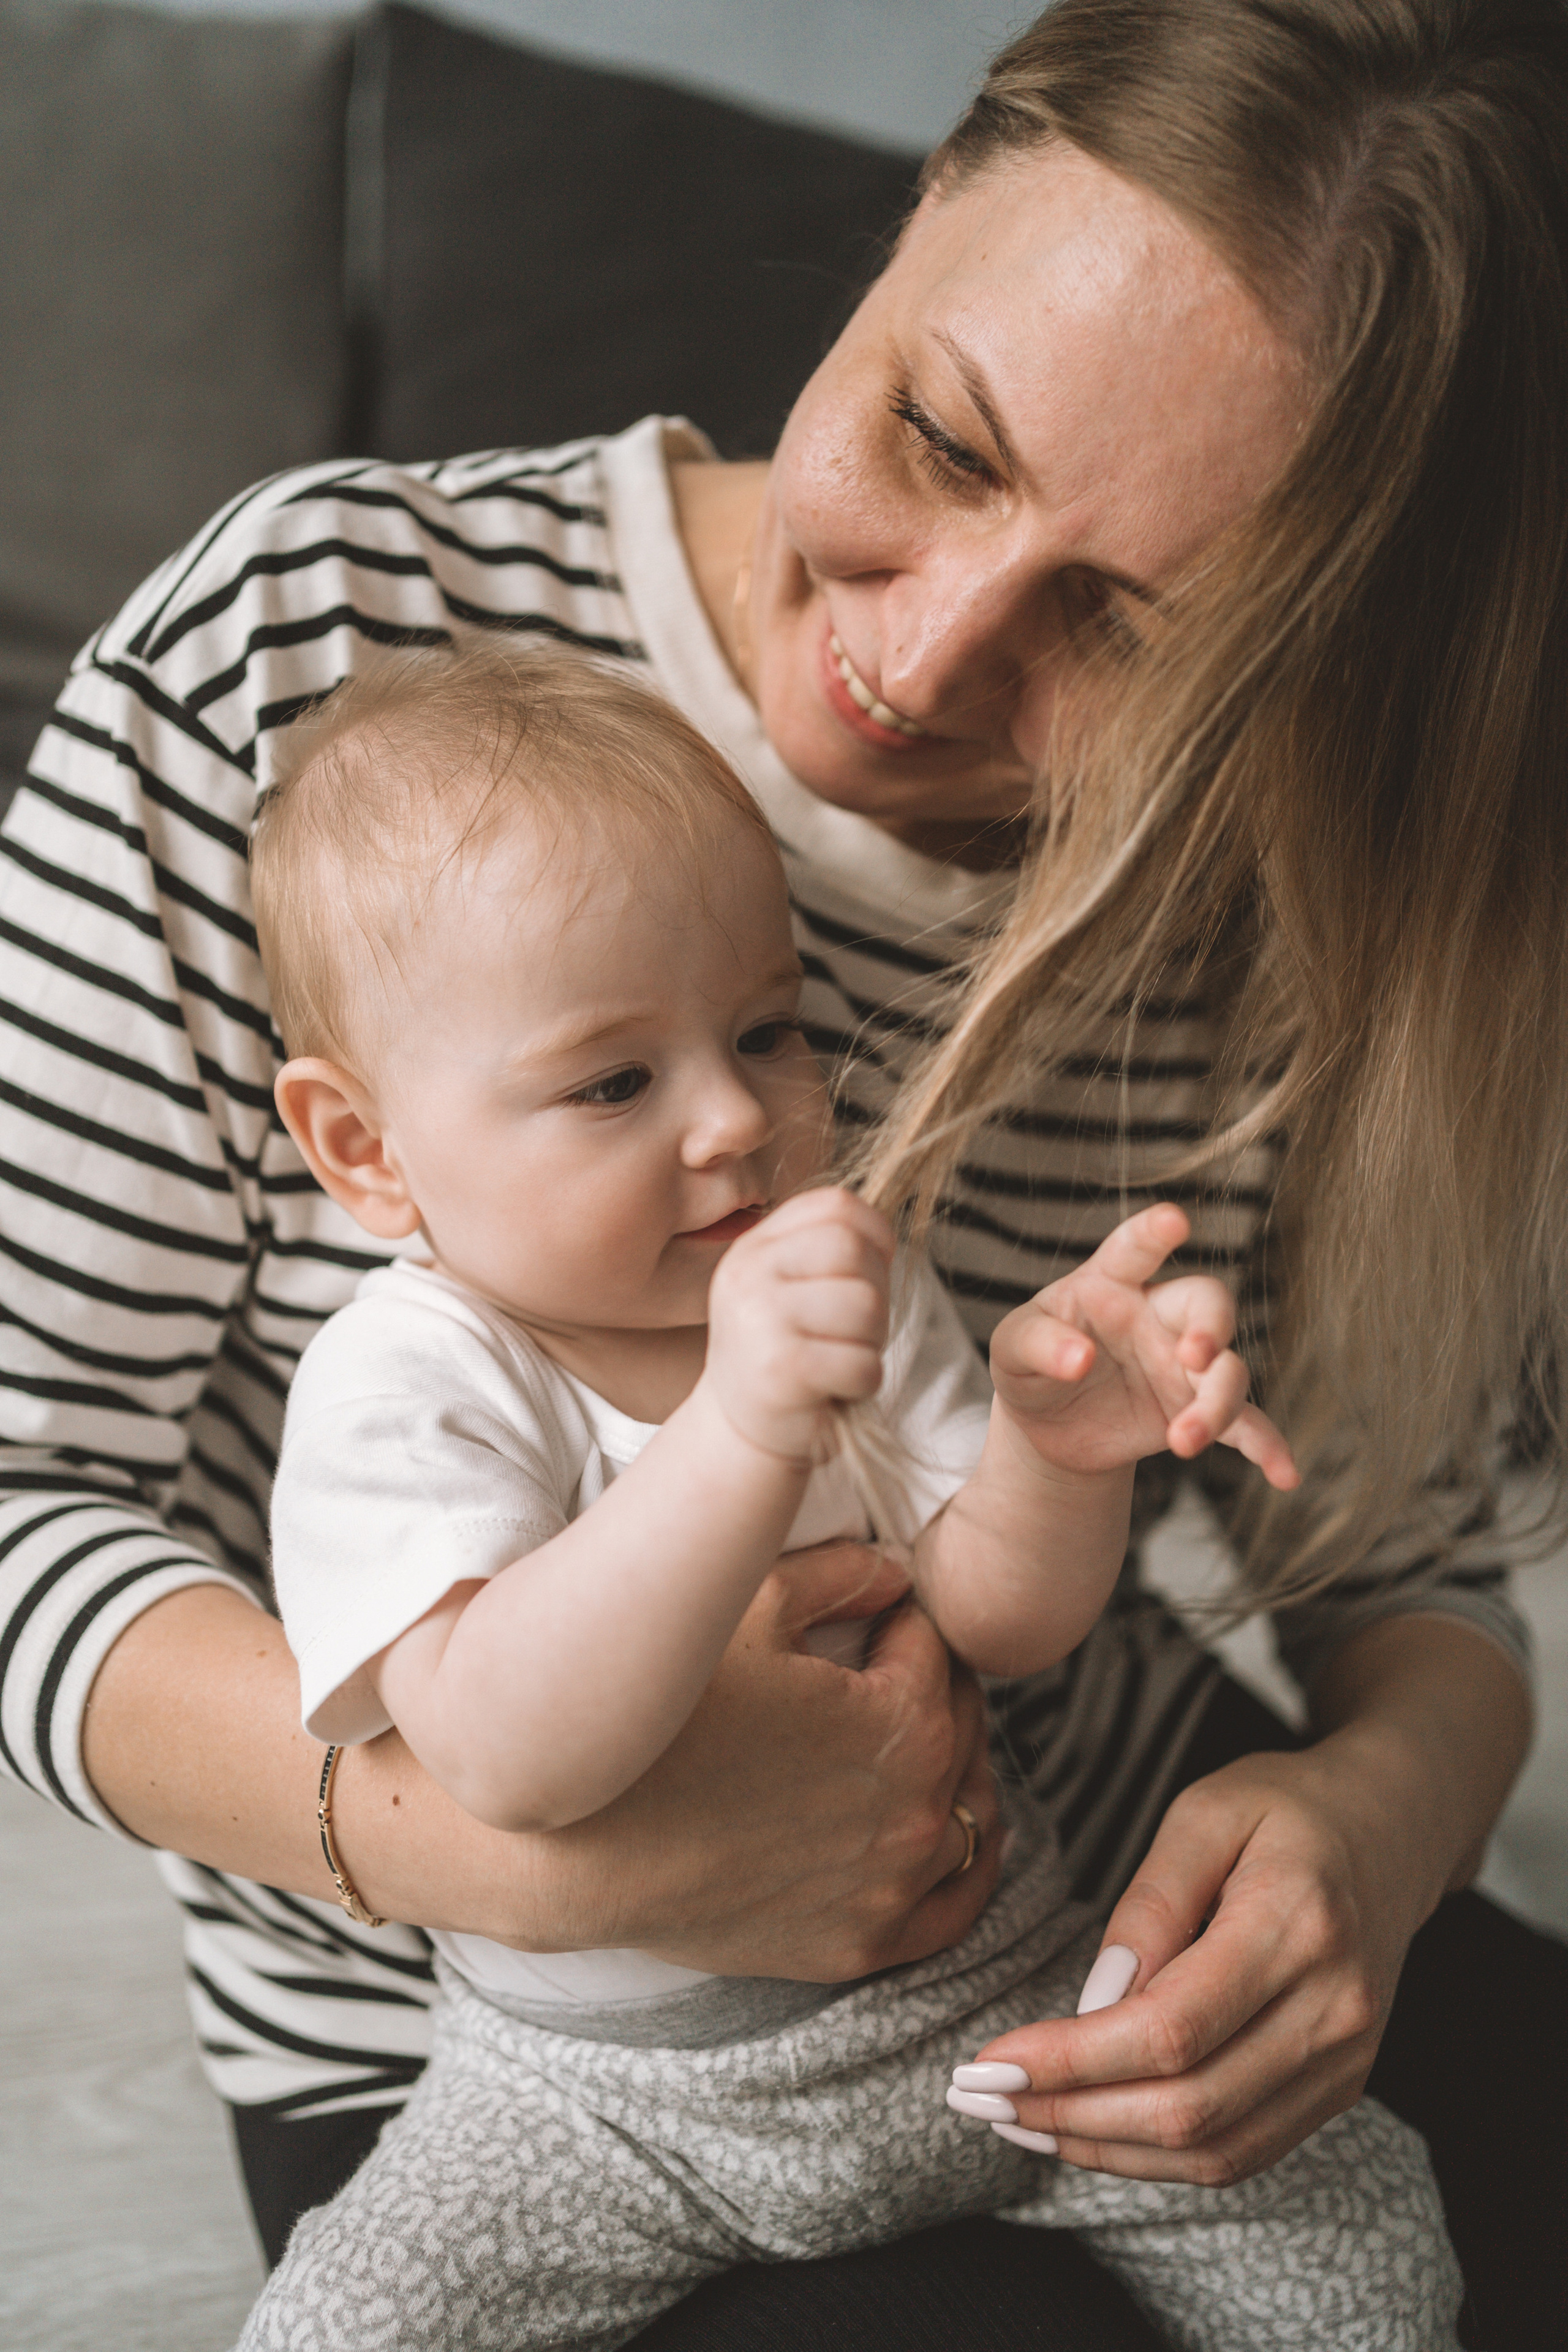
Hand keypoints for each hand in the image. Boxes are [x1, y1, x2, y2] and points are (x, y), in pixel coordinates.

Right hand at [535, 1541, 1002, 1976]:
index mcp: (906, 1723)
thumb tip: (895, 1573)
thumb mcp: (747, 1601)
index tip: (867, 1612)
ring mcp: (892, 1889)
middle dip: (931, 1681)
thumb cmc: (659, 1718)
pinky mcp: (860, 1945)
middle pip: (964, 1722)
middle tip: (882, 1662)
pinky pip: (955, 1907)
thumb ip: (842, 1572)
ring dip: (951, 1763)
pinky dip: (966, 1863)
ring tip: (909, 1735)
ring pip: (973, 1810)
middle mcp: (918, 1812)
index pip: (935, 1644)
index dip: (897, 1615)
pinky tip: (954, 1830)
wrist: (582, 1847)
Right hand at [702, 1187, 894, 1464]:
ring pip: (864, 1306)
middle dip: (876, 1292)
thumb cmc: (785, 1356)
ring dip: (872, 1340)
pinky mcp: (780, 1370)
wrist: (738, 1435)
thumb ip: (827, 1251)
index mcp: (754, 1247)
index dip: (875, 1235)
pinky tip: (836, 1389)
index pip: (835, 1206)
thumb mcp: (790, 1289)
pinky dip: (864, 1381)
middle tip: (856, 1329)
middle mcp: (748, 1274)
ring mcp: (760, 1320)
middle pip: (853, 1250)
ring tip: (842, 1357)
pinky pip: (861, 1363)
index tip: (869, 1274)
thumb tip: (884, 1231)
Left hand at [955, 1724, 1454, 2183]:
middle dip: (1069, 2114)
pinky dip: (1155, 2156)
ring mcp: (1345, 2061)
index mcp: (1299, 1927)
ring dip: (1103, 2148)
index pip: (1170, 2030)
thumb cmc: (1287, 1808)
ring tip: (1017, 2121)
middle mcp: (1333, 2011)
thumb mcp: (1204, 1813)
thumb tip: (1095, 2002)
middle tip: (979, 2098)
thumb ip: (1149, 1905)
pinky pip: (1240, 2153)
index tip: (989, 2059)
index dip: (1072, 2060)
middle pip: (1189, 2105)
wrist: (1390, 1831)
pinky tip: (1087, 2129)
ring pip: (1213, 2150)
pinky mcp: (1338, 2087)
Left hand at [989, 1203, 1296, 1488]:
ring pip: (1228, 1371)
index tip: (1173, 1222)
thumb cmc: (1032, 1366)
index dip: (1153, 1232)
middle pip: (1208, 1303)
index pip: (1132, 1249)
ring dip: (1216, 1406)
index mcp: (1110, 1283)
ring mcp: (1184, 1364)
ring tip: (1179, 1442)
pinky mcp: (1197, 1410)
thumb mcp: (1011, 1351)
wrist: (1049, 1426)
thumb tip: (1079, 1359)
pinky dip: (1267, 1447)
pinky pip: (1246, 1424)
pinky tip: (1284, 1473)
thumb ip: (1039, 1344)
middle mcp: (1158, 1315)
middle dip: (1213, 1326)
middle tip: (1194, 1357)